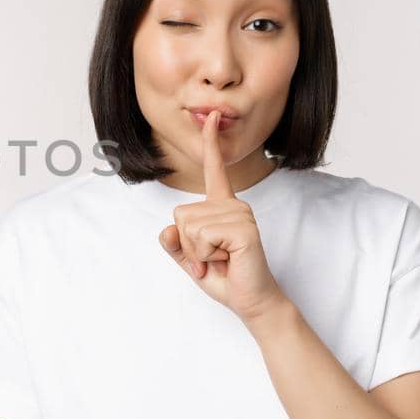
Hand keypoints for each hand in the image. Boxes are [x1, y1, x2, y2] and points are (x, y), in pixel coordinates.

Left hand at [157, 110, 289, 322]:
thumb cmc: (224, 277)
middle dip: (188, 244)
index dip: (210, 144)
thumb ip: (175, 244)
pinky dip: (206, 255)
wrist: (252, 301)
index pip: (214, 170)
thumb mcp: (191, 260)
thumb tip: (167, 230)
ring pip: (189, 226)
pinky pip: (203, 236)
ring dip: (198, 252)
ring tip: (221, 259)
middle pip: (181, 214)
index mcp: (222, 206)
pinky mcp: (244, 228)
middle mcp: (233, 204)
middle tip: (213, 258)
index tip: (211, 117)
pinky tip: (227, 259)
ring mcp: (241, 213)